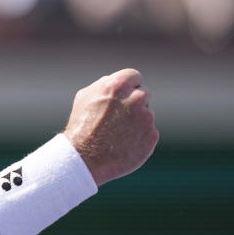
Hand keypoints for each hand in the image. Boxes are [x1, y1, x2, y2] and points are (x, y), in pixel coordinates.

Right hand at [63, 68, 158, 186]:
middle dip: (134, 103)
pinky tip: (123, 144)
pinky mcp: (152, 135)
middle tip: (118, 117)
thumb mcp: (85, 97)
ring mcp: (147, 118)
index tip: (123, 96)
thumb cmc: (81, 126)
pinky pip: (149, 132)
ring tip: (116, 134)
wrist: (84, 158)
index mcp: (119, 85)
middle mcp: (136, 98)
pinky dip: (139, 137)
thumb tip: (118, 83)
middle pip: (144, 94)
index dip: (128, 86)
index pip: (134, 76)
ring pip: (146, 114)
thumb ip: (105, 85)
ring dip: (136, 121)